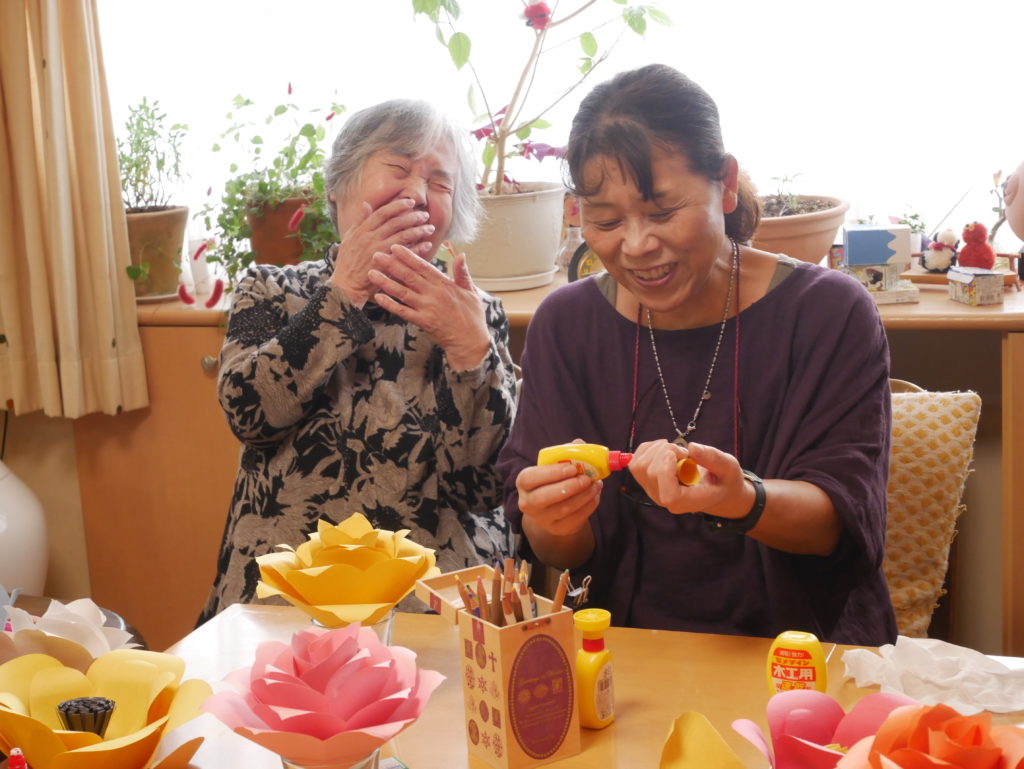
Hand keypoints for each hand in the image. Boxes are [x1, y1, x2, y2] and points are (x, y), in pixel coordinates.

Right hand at [330, 198, 436, 306]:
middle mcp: (370, 239)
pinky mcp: (385, 265)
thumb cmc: (346, 262)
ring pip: (402, 237)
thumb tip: (366, 204)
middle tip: (424, 215)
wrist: (345, 285)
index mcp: (362, 231)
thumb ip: (359, 221)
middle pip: (395, 223)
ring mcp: (378, 252)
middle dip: (412, 217)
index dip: (398, 206)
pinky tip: (427, 244)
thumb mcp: (349, 238)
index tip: (411, 202)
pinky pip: (404, 255)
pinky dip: (417, 249)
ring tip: (430, 228)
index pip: (382, 213)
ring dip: (418, 231)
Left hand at [368, 245, 490, 369]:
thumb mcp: (471, 292)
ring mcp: (427, 308)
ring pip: (402, 292)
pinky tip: (378, 297)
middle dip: (391, 264)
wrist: (471, 342)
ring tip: (371, 273)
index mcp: (445, 285)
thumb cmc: (472, 317)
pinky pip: (403, 311)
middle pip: (409, 276)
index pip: (423, 266)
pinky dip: (390, 304)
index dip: (408, 256)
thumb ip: (463, 273)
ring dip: (386, 282)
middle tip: (376, 254)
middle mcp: (434, 294)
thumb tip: (461, 254)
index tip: (395, 247)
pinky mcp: (423, 322)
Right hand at [515, 460, 602, 536]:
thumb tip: (580, 443)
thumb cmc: (554, 480)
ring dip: (584, 495)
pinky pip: (575, 519)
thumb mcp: (556, 465)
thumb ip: (567, 453)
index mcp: (524, 483)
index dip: (551, 473)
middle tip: (586, 478)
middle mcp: (527, 503)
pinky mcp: (557, 529)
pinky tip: (595, 495)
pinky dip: (588, 506)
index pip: (530, 478)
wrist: (552, 508)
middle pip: (544, 497)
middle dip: (569, 486)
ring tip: (596, 484)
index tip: (572, 467)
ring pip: (563, 509)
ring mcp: (542, 519)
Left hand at [628, 440, 753, 516]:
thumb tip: (691, 447)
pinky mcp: (646, 480)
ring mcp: (652, 490)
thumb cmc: (724, 480)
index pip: (668, 495)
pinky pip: (635, 461)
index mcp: (686, 502)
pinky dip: (647, 448)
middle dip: (665, 451)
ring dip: (655, 449)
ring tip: (675, 450)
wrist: (715, 489)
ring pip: (638, 466)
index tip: (680, 454)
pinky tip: (665, 449)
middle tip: (684, 451)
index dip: (667, 471)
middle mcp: (664, 499)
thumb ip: (713, 459)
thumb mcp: (729, 468)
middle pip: (650, 473)